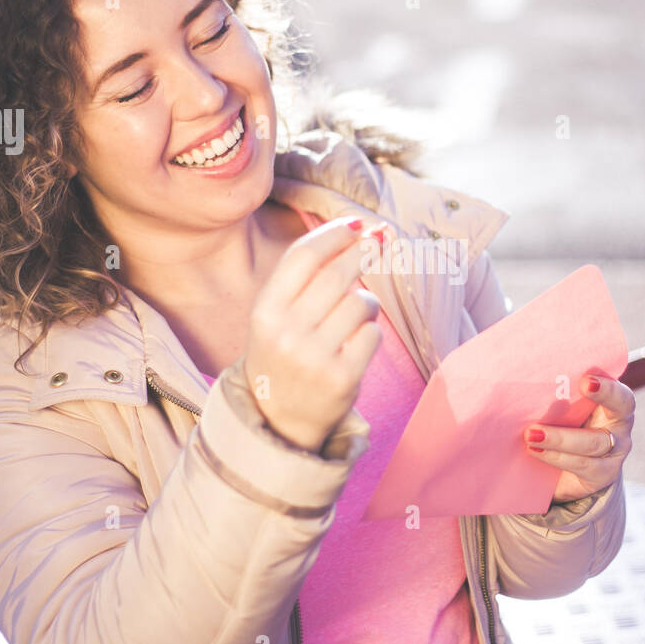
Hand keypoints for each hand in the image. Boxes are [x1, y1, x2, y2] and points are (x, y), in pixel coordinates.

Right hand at [243, 214, 389, 452]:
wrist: (278, 420)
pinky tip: (355, 344)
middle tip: (379, 241)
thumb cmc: (283, 355)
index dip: (334, 234)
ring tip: (355, 314)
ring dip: (366, 301)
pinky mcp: (342, 379)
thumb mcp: (275, 316)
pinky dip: (370, 332)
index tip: (357, 223)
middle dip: (363, 251)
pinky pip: (372, 334)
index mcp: (265, 312)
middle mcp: (286, 333)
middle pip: (337, 274)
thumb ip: (306, 278)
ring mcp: (314, 358)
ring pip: (361, 302)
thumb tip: (358, 230)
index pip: (304, 257)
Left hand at [522, 374, 634, 505]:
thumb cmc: (565, 425)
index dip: (608, 388)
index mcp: (615, 404)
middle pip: (614, 417)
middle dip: (596, 399)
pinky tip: (535, 451)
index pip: (620, 395)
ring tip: (531, 435)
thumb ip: (559, 397)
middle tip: (560, 402)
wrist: (571, 471)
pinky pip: (581, 465)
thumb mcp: (567, 410)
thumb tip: (526, 381)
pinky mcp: (601, 476)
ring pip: (592, 444)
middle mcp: (619, 427)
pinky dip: (555, 457)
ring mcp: (614, 454)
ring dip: (560, 438)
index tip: (585, 381)